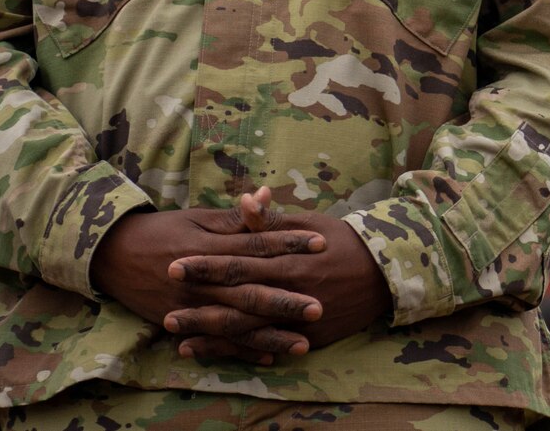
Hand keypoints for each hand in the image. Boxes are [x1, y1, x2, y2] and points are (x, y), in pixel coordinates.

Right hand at [90, 190, 326, 364]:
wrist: (113, 255)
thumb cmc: (163, 231)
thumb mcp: (197, 218)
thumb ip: (235, 217)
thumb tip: (266, 196)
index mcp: (208, 248)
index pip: (255, 245)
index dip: (288, 244)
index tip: (321, 245)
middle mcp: (201, 281)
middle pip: (248, 292)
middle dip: (284, 302)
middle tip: (319, 307)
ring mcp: (190, 306)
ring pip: (235, 324)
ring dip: (269, 335)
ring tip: (303, 343)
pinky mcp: (181, 323)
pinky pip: (215, 342)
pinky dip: (241, 350)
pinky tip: (269, 355)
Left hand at [167, 192, 393, 359]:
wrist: (384, 274)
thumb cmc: (343, 242)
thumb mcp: (309, 224)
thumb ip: (273, 221)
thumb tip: (247, 198)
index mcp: (288, 261)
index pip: (238, 263)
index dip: (205, 266)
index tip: (175, 265)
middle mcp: (290, 293)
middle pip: (236, 302)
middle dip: (199, 307)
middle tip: (165, 311)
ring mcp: (298, 320)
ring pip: (247, 331)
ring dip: (210, 334)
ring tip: (178, 336)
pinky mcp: (306, 338)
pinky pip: (266, 348)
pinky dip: (238, 351)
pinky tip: (212, 352)